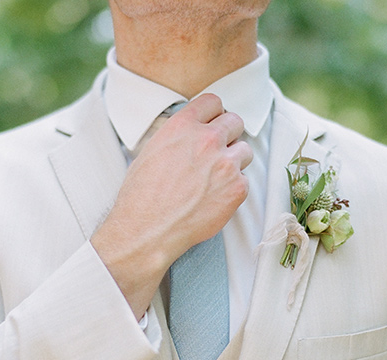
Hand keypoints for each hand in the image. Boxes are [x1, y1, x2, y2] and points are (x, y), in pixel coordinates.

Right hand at [92, 94, 252, 318]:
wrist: (148, 230)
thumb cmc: (141, 196)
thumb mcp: (151, 152)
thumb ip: (177, 137)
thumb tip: (190, 135)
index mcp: (182, 125)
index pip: (213, 102)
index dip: (214, 115)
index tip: (213, 126)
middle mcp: (207, 139)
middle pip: (235, 122)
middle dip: (229, 136)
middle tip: (218, 154)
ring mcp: (225, 164)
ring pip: (245, 151)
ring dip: (235, 162)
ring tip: (216, 180)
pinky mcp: (237, 188)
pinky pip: (245, 181)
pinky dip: (234, 190)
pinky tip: (215, 200)